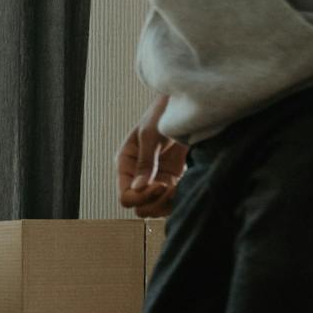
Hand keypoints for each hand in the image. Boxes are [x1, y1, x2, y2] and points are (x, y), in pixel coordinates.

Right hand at [117, 96, 186, 218]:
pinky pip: (171, 202)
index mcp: (126, 164)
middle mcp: (138, 176)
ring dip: (167, 203)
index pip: (126, 197)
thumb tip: (138, 188)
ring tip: (177, 186)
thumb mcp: (150, 134)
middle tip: (169, 186)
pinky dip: (178, 199)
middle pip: (140, 208)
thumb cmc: (163, 112)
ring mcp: (156, 180)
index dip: (141, 197)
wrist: (186, 104)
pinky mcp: (173, 181)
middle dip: (154, 202)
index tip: (161, 184)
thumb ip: (145, 162)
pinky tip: (184, 185)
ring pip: (156, 209)